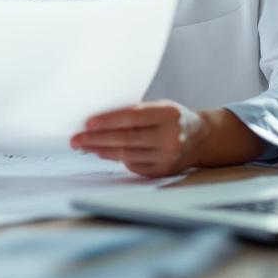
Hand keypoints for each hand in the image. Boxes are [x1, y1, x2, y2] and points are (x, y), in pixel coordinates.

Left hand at [71, 100, 206, 176]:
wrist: (200, 138)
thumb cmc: (173, 118)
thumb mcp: (159, 106)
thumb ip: (135, 112)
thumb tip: (99, 122)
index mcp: (169, 115)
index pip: (132, 118)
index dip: (108, 121)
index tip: (87, 124)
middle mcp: (171, 137)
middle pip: (126, 139)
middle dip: (97, 139)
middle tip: (76, 140)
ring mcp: (168, 157)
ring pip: (127, 155)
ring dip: (102, 150)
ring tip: (84, 146)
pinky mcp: (164, 171)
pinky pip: (134, 166)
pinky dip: (116, 159)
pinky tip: (103, 153)